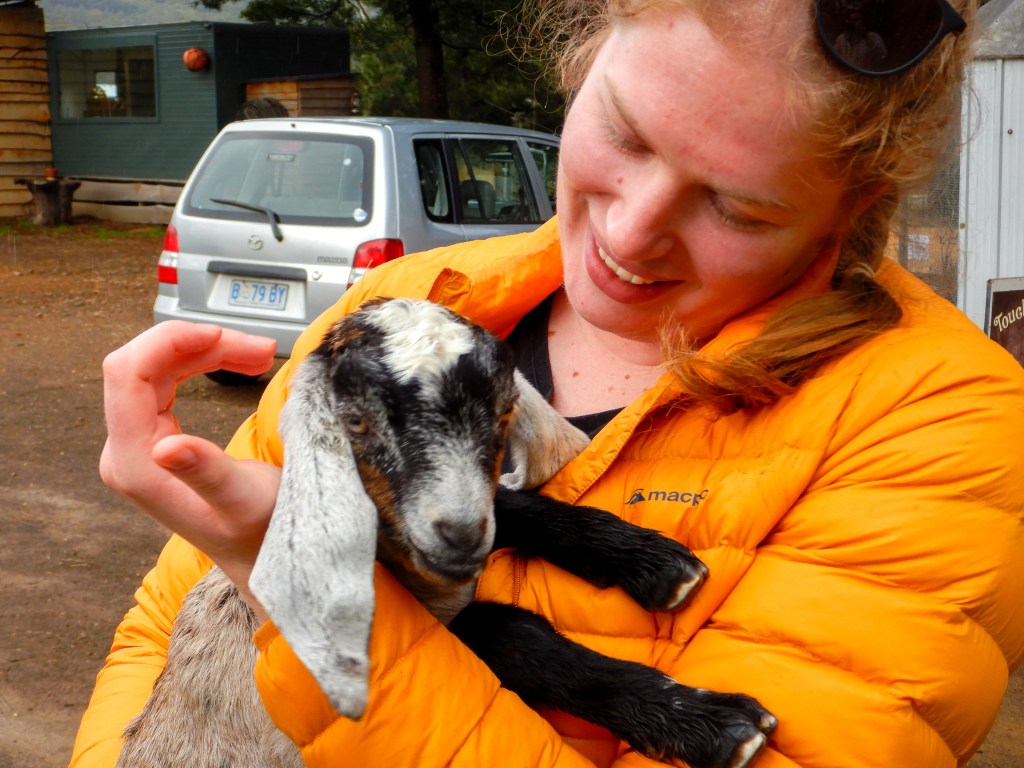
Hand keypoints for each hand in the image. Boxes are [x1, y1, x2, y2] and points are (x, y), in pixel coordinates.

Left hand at [99, 321, 279, 615]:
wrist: (265, 556)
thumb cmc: (261, 534)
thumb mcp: (243, 503)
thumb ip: (206, 473)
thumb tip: (166, 447)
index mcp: (138, 465)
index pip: (127, 373)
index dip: (169, 341)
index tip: (221, 335)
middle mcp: (128, 453)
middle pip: (141, 365)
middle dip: (198, 343)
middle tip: (257, 350)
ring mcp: (139, 446)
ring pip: (156, 369)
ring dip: (206, 351)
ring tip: (257, 355)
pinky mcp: (155, 441)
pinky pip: (166, 382)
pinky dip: (202, 364)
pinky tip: (236, 362)